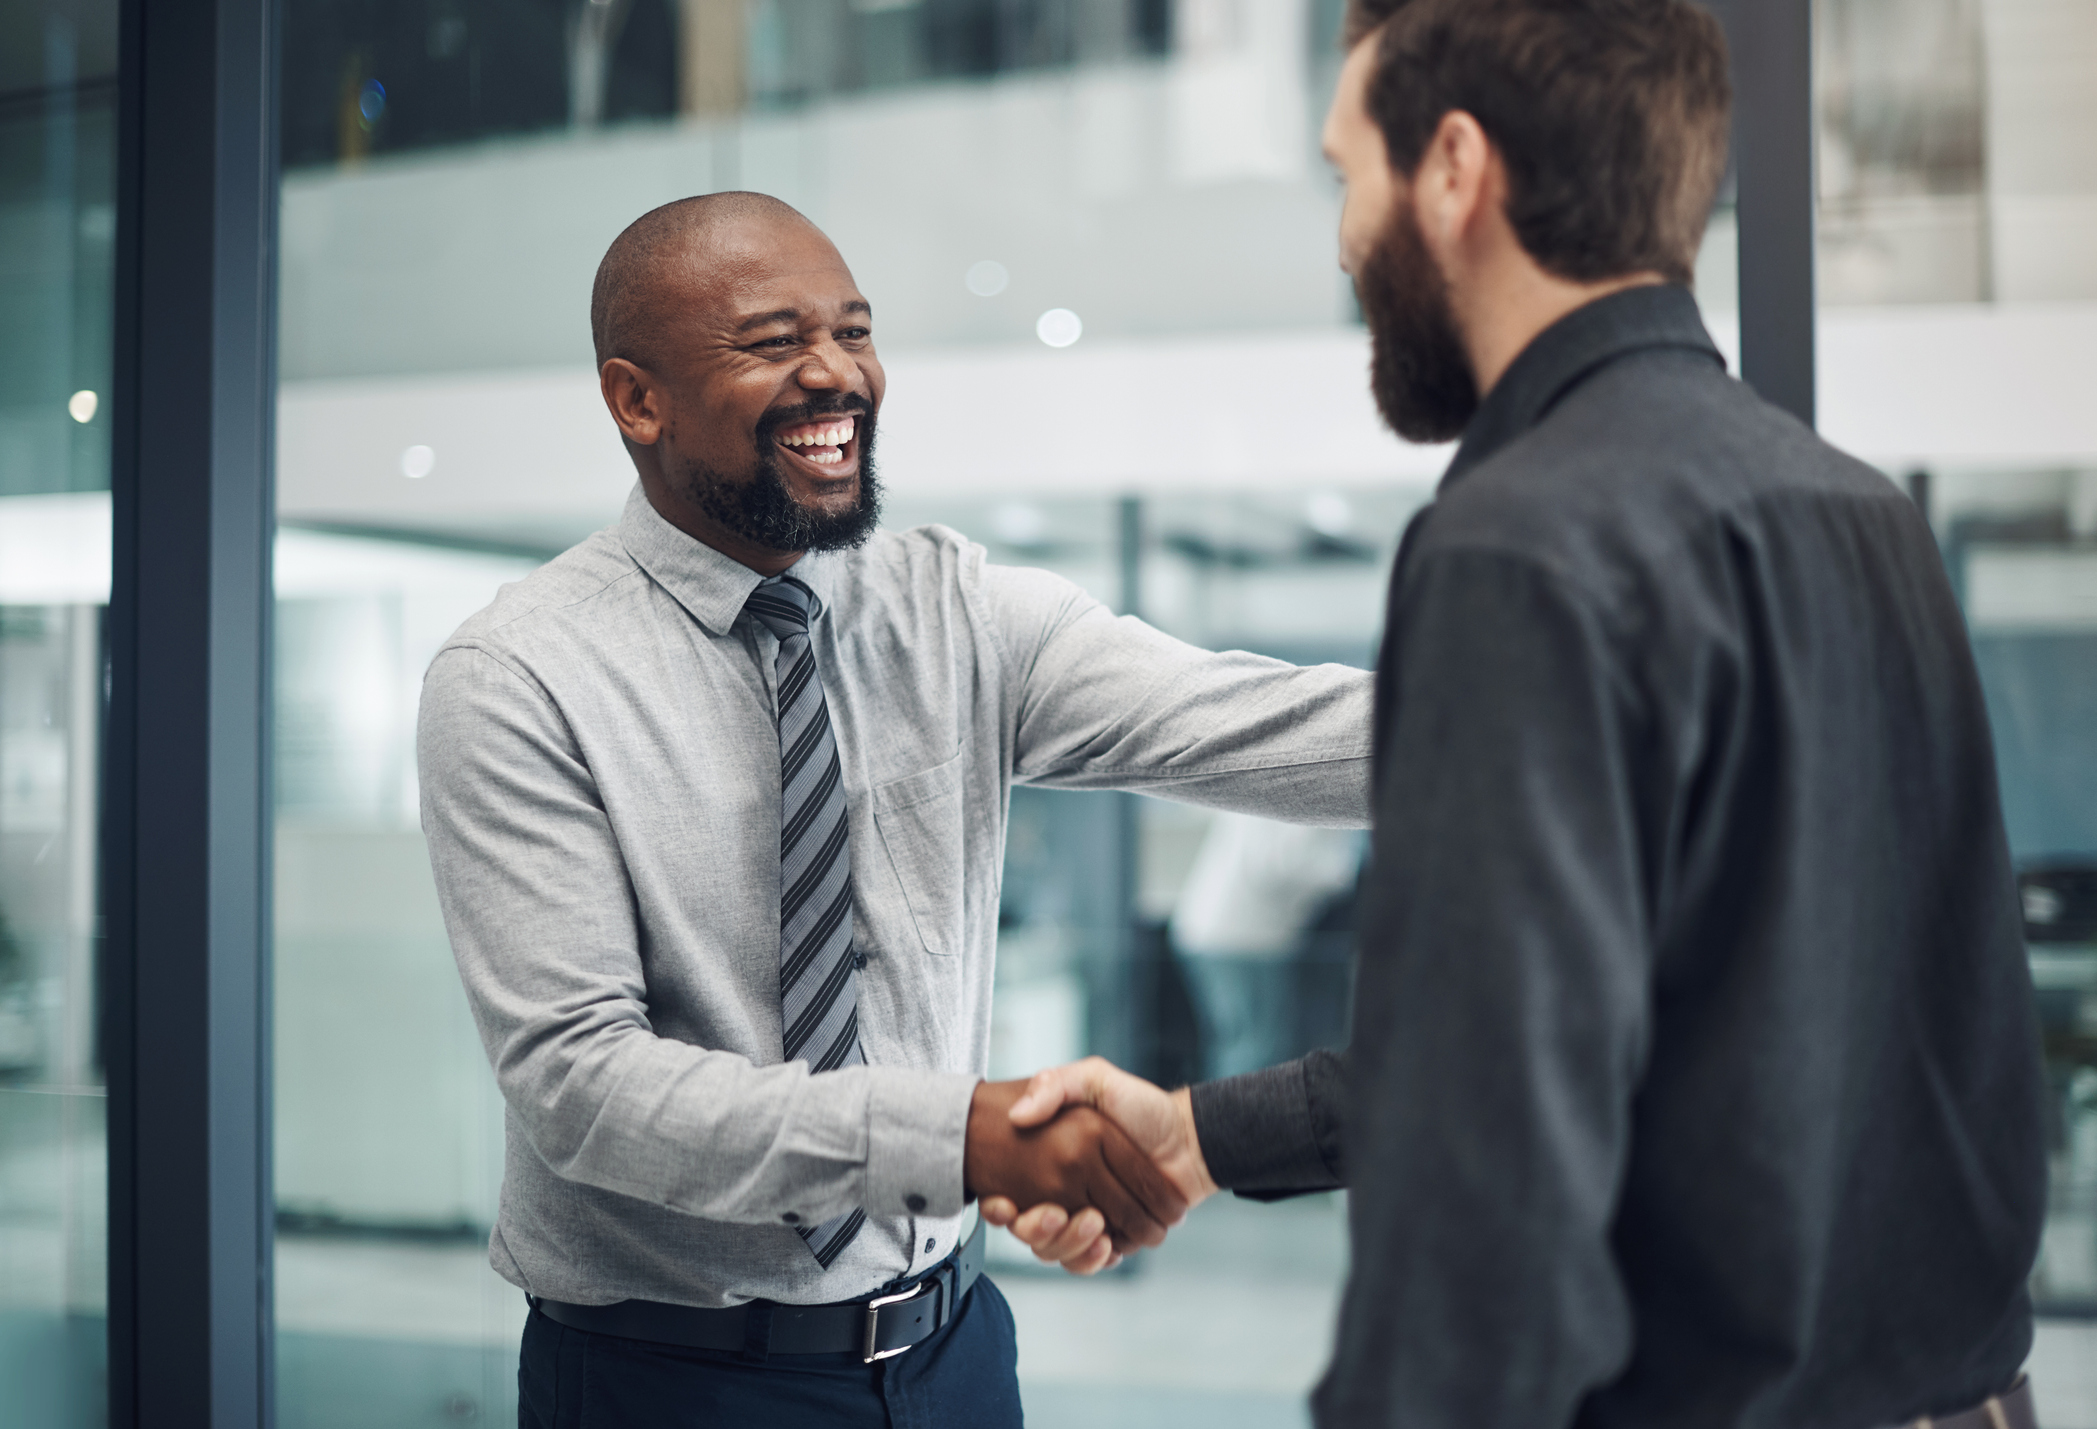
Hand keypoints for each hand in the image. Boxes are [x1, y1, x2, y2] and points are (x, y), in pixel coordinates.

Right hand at [962, 1079, 1188, 1253]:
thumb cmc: (1143, 1107)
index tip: (1005, 1205)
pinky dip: (1094, 1260)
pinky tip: (1106, 1245)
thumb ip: (1056, 1085)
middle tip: (1055, 1215)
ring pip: (1058, 1252)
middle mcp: (1062, 1193)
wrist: (1188, 1139)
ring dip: (1070, 1245)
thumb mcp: (1095, 1079)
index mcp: (1051, 1162)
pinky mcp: (1111, 1239)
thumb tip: (1018, 1115)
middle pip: (1032, 1231)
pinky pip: (1089, 1262)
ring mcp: (1085, 1218)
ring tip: (1095, 1226)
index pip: (1011, 1196)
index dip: (1002, 1209)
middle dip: (1038, 1230)